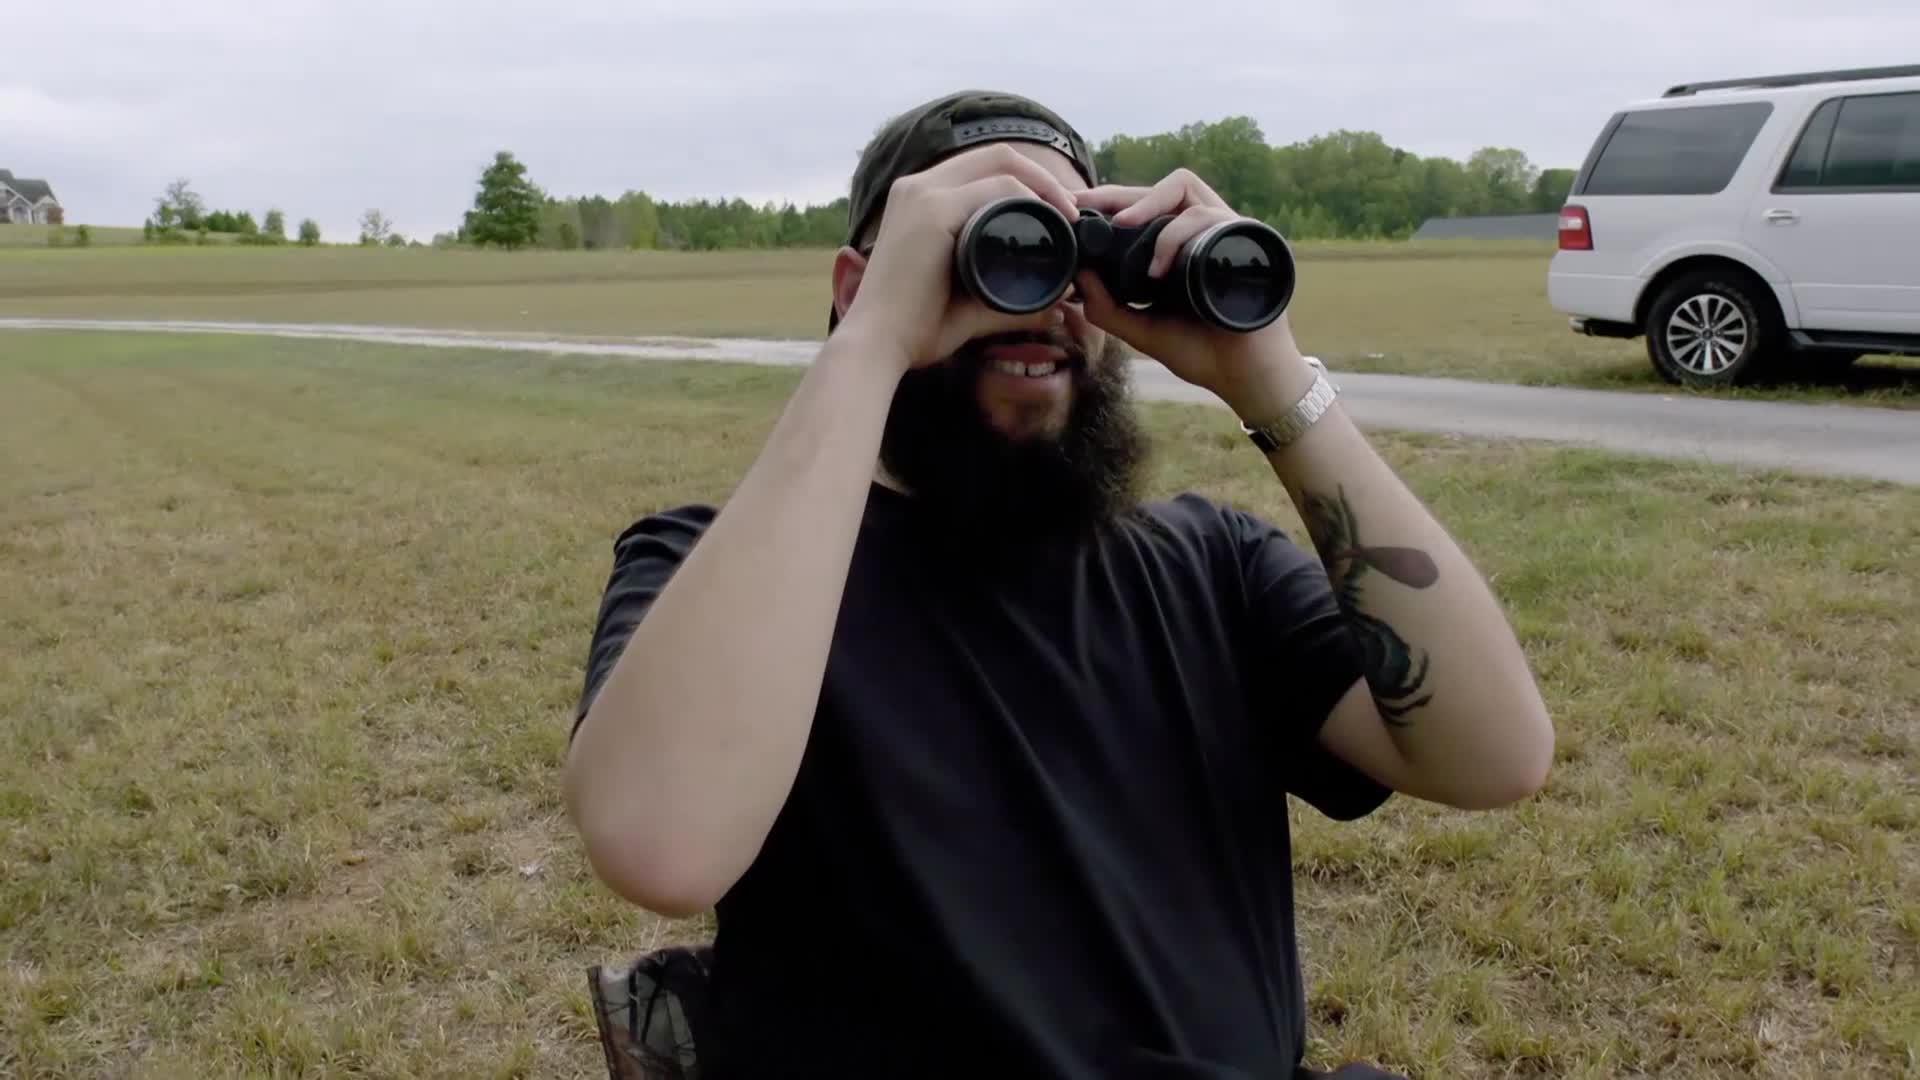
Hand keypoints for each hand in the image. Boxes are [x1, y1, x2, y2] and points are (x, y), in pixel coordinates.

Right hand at [835, 144, 1082, 371]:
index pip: (982, 169)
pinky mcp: (932, 211)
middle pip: (995, 155)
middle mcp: (917, 187)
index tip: (1059, 213)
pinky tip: (1051, 218)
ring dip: (1043, 184)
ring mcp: (922, 194)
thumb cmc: (915, 329)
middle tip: (1072, 210)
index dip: (1027, 181)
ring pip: (1000, 163)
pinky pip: (995, 187)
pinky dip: (1031, 197)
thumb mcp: (969, 304)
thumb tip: (1054, 308)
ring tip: (1068, 215)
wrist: (879, 346)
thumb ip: (1009, 303)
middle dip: (1042, 177)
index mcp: (919, 200)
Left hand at [1073, 169, 1315, 419]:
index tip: (1077, 208)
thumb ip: (1108, 308)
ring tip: (1126, 237)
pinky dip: (1176, 235)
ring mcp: (1224, 232)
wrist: (1244, 377)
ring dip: (1149, 211)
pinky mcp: (1243, 238)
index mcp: (1180, 248)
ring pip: (1183, 191)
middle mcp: (1203, 233)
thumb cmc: (1201, 352)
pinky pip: (1206, 216)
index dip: (1112, 200)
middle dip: (1119, 192)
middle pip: (1161, 188)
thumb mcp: (1141, 329)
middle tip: (1085, 205)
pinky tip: (1159, 270)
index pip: (1147, 206)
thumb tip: (1079, 273)